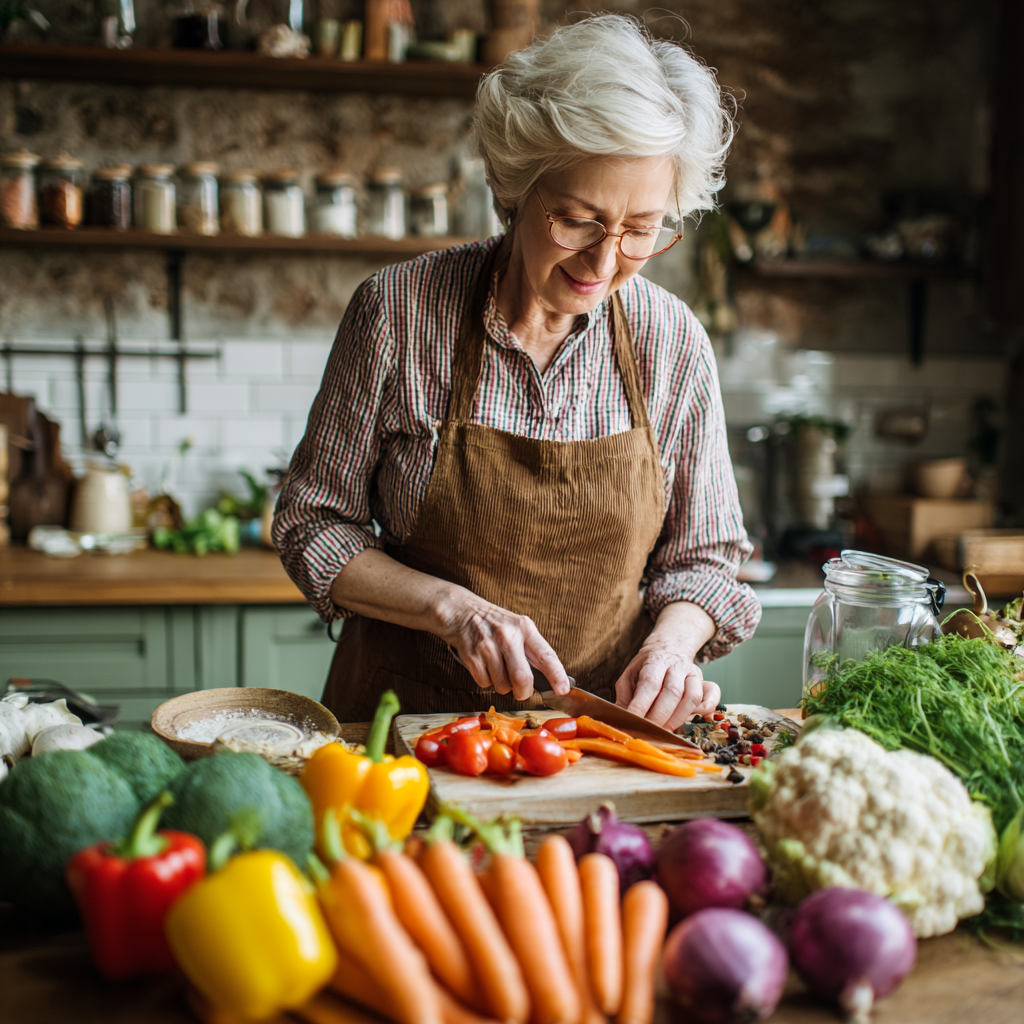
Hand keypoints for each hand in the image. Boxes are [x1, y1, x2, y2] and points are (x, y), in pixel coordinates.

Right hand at [435, 588, 570, 701]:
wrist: (461, 611)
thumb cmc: (494, 623)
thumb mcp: (517, 627)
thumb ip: (531, 649)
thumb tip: (548, 680)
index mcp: (524, 628)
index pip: (546, 655)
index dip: (557, 675)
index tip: (563, 690)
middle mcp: (508, 636)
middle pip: (523, 678)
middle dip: (524, 692)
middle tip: (522, 691)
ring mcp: (488, 646)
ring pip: (502, 685)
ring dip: (502, 685)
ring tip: (497, 668)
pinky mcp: (472, 655)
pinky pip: (484, 683)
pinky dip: (486, 680)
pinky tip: (484, 665)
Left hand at [614, 602, 719, 728]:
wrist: (669, 648)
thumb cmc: (646, 667)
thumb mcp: (630, 675)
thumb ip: (625, 695)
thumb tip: (622, 716)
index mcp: (655, 661)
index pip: (650, 683)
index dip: (642, 704)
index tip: (633, 720)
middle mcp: (676, 666)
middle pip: (672, 692)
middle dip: (659, 716)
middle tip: (648, 730)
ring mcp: (693, 674)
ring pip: (692, 698)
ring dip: (678, 718)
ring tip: (665, 730)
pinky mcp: (704, 682)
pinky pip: (711, 697)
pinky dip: (703, 711)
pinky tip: (689, 719)